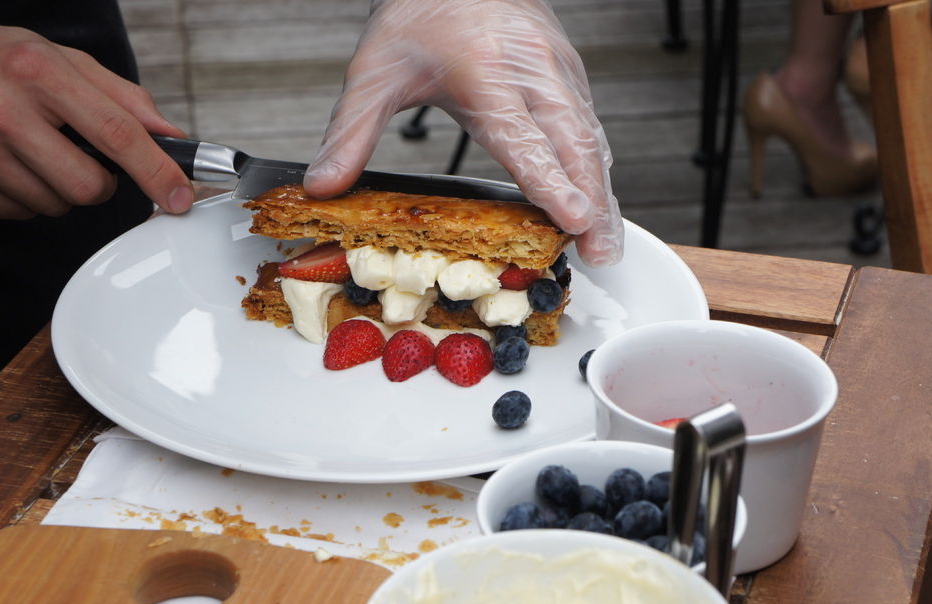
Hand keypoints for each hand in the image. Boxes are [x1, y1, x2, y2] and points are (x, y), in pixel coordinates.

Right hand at [0, 16, 192, 219]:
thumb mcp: (60, 59)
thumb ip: (123, 97)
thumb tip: (172, 137)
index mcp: (36, 72)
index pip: (117, 133)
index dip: (157, 171)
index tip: (180, 195)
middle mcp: (0, 112)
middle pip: (89, 186)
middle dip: (102, 183)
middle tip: (83, 156)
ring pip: (57, 206)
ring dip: (61, 188)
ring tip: (34, 150)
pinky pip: (23, 213)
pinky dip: (28, 195)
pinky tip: (8, 162)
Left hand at [303, 0, 622, 265]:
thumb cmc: (419, 11)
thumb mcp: (374, 70)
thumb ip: (351, 132)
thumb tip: (325, 184)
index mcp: (483, 70)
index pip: (522, 136)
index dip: (550, 181)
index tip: (572, 218)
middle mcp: (530, 68)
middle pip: (573, 142)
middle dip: (591, 202)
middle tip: (599, 251)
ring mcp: (556, 67)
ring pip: (590, 136)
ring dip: (603, 190)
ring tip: (606, 239)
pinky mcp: (568, 69)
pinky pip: (591, 122)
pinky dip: (597, 165)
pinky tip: (598, 197)